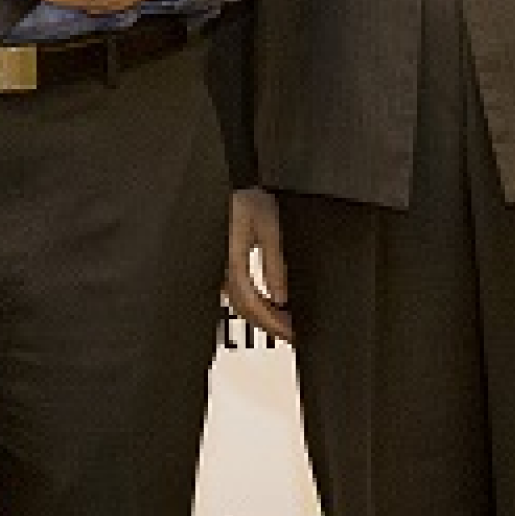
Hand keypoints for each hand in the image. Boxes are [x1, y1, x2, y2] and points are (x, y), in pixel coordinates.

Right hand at [223, 186, 293, 342]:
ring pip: (239, 302)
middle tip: (292, 334)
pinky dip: (255, 302)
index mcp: (232, 259)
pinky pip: (238, 290)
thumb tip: (282, 297)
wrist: (234, 181)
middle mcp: (223, 266)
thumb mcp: (270, 229)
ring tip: (285, 322)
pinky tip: (271, 303)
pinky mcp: (225, 262)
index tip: (290, 333)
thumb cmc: (249, 197)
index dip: (271, 322)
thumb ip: (274, 264)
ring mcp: (222, 265)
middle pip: (243, 308)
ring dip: (262, 316)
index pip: (251, 303)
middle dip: (269, 324)